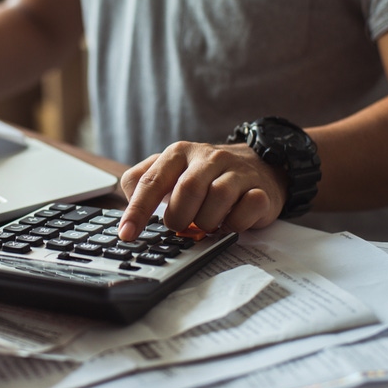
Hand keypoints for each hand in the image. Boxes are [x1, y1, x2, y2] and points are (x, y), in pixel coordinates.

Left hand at [117, 142, 287, 240]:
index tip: (127, 234)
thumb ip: (143, 183)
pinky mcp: (260, 189)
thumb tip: (127, 209)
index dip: (137, 210)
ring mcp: (237, 171)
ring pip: (218, 199)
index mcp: (179, 153)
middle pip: (187, 190)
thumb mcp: (171, 172)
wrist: (259, 166)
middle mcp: (208, 157)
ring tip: (207, 223)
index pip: (151, 181)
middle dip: (179, 217)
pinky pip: (246, 209)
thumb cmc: (205, 176)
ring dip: (207, 221)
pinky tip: (230, 222)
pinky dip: (235, 223)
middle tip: (181, 225)